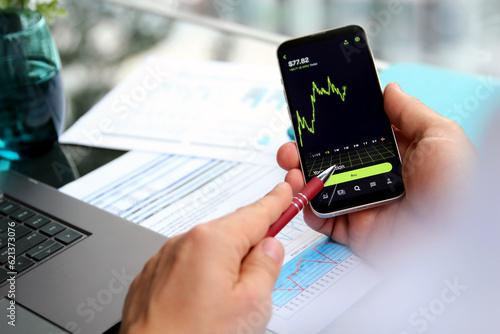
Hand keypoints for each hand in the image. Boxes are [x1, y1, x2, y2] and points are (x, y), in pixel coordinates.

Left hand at [120, 182, 291, 333]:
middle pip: (231, 234)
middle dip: (251, 247)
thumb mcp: (252, 305)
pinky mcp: (153, 277)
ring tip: (225, 307)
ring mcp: (165, 260)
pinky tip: (203, 308)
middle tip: (263, 271)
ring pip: (209, 253)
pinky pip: (187, 268)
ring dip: (225, 268)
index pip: (255, 213)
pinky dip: (201, 280)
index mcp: (211, 242)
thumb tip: (269, 249)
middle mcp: (184, 243)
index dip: (277, 201)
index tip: (286, 190)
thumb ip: (265, 268)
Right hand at [277, 82, 476, 257]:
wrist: (453, 240)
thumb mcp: (440, 138)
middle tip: (293, 141)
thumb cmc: (457, 188)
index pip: (354, 137)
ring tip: (290, 162)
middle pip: (330, 161)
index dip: (332, 127)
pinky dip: (304, 205)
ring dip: (299, 173)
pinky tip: (299, 189)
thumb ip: (411, 112)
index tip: (313, 116)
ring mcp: (360, 204)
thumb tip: (389, 88)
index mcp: (393, 156)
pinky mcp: (352, 230)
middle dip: (306, 149)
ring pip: (319, 187)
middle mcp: (373, 179)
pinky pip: (320, 218)